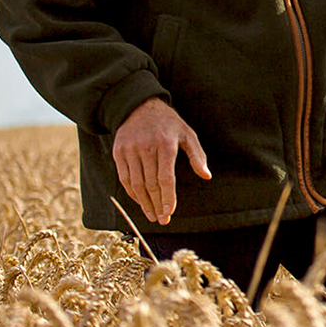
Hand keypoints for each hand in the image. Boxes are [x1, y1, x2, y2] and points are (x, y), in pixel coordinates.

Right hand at [112, 97, 210, 224]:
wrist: (138, 106)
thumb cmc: (168, 122)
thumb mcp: (187, 133)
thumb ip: (197, 155)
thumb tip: (206, 175)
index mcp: (165, 144)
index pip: (165, 177)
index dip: (168, 197)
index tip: (169, 213)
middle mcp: (146, 148)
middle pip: (151, 184)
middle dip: (157, 205)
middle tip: (162, 220)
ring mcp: (130, 150)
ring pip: (136, 184)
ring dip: (144, 203)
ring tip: (152, 215)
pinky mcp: (119, 152)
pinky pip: (124, 178)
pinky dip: (132, 193)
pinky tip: (140, 202)